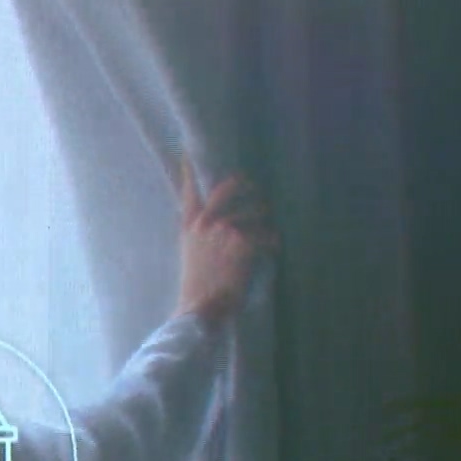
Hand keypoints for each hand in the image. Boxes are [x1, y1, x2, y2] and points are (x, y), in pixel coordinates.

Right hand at [176, 159, 279, 324]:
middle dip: (247, 185)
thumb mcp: (190, 252)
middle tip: (256, 190)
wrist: (199, 309)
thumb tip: (217, 220)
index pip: (189, 190)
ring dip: (266, 222)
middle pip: (229, 186)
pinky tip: (272, 250)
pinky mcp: (243, 244)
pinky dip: (273, 243)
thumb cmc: (196, 286)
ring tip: (268, 233)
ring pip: (256, 212)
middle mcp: (206, 222)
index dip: (190, 169)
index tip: (187, 151)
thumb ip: (199, 232)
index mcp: (189, 225)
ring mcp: (224, 231)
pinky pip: (268, 235)